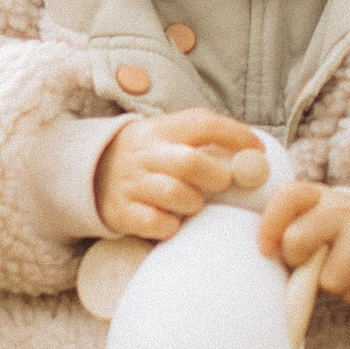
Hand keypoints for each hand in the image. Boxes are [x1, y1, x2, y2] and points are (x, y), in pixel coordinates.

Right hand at [93, 111, 270, 242]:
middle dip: (217, 176)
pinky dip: (171, 225)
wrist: (92, 173)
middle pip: (190, 162)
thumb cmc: (150, 157)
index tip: (257, 151)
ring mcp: (131, 183)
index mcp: (161, 129)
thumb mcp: (168, 136)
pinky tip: (171, 220)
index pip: (203, 123)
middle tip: (223, 183)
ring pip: (175, 194)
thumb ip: (204, 141)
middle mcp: (145, 154)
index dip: (236, 136)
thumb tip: (255, 156)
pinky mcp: (122, 212)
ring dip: (194, 203)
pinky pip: (157, 223)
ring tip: (193, 203)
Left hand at [257, 179, 349, 303]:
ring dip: (327, 284)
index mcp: (313, 195)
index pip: (287, 198)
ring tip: (331, 269)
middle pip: (297, 240)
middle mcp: (340, 208)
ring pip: (330, 279)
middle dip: (295, 260)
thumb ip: (282, 232)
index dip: (270, 226)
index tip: (265, 250)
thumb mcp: (302, 219)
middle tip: (304, 261)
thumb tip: (263, 261)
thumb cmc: (321, 230)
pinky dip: (349, 293)